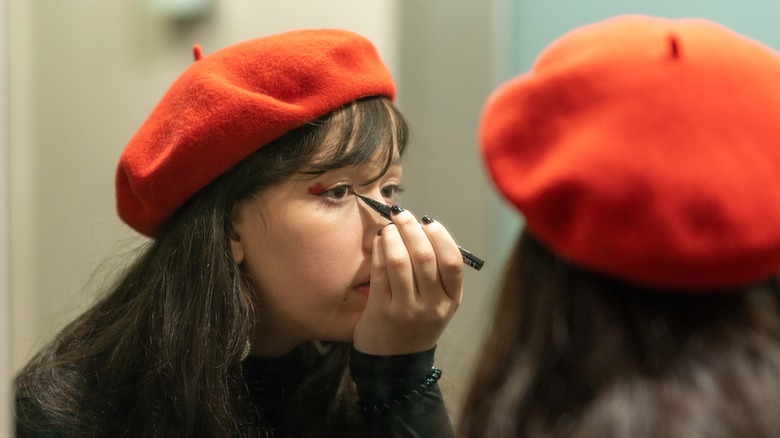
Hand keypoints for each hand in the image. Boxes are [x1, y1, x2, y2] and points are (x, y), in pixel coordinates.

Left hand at [352, 207, 463, 354]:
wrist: (395, 363)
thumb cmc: (416, 323)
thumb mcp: (438, 304)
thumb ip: (436, 273)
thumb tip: (422, 228)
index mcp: (451, 301)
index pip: (452, 262)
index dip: (440, 236)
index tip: (427, 222)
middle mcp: (433, 307)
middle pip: (425, 257)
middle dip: (411, 229)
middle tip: (402, 215)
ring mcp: (407, 311)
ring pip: (400, 262)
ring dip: (393, 237)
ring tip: (389, 228)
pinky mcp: (382, 312)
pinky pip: (380, 273)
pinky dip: (379, 251)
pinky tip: (379, 242)